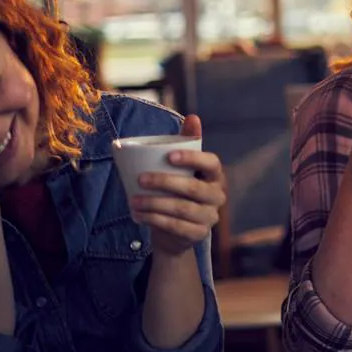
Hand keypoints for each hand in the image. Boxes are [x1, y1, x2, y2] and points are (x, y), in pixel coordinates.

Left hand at [131, 115, 226, 255]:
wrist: (176, 232)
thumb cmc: (179, 191)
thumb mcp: (182, 168)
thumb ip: (187, 143)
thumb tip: (193, 117)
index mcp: (215, 176)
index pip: (212, 164)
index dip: (193, 159)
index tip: (170, 155)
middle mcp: (217, 197)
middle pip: (193, 189)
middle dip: (165, 182)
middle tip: (141, 179)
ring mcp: (209, 217)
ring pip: (181, 209)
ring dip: (154, 204)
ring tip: (134, 201)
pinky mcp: (198, 235)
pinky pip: (175, 226)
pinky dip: (154, 220)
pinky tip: (139, 215)